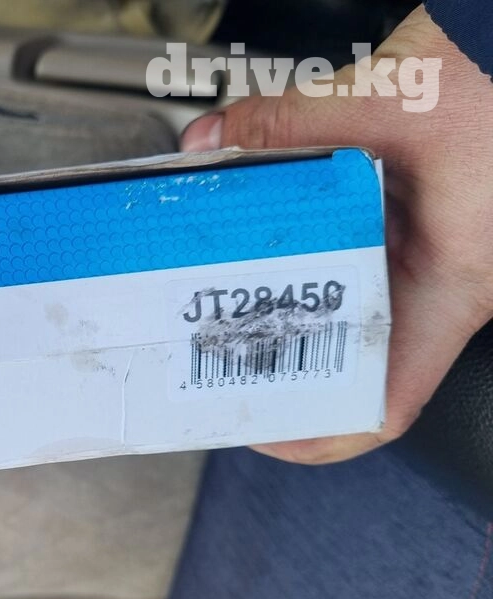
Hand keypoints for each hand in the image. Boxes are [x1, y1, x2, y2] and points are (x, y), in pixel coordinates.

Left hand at [182, 6, 492, 463]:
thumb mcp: (388, 97)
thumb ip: (288, 120)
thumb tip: (211, 146)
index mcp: (454, 282)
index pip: (390, 402)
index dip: (323, 434)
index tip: (264, 430)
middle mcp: (448, 284)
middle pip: (357, 361)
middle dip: (285, 367)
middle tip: (219, 360)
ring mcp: (437, 258)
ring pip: (356, 313)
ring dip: (292, 313)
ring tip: (226, 306)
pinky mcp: (425, 228)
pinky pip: (362, 267)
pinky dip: (312, 264)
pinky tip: (269, 245)